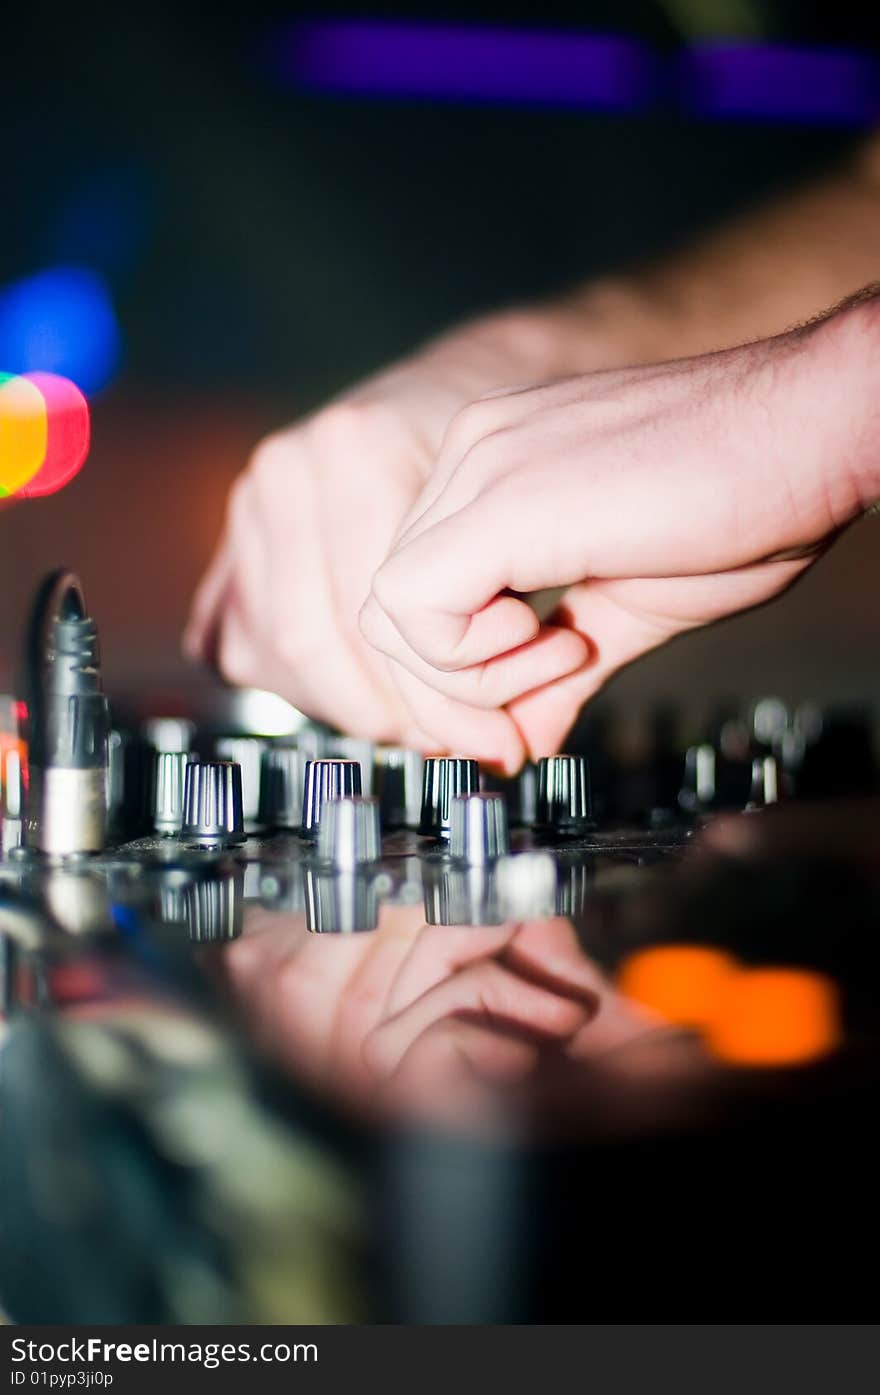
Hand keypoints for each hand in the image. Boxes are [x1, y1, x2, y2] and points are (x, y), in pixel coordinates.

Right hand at [183, 309, 594, 764]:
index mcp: (361, 451)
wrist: (473, 383)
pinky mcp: (238, 530)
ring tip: (409, 718)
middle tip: (445, 740)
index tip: (484, 737)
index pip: (373, 622)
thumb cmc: (513, 453)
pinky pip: (233, 637)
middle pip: (313, 642)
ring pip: (272, 649)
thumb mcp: (532, 524)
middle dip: (386, 712)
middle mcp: (292, 468)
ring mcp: (253, 497)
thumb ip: (519, 632)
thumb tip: (514, 746)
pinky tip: (353, 689)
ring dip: (342, 704)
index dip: (428, 699)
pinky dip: (293, 680)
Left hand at [360, 297, 879, 761]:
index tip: (515, 722)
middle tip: (520, 727)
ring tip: (567, 654)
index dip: (452, 678)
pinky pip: (416, 607)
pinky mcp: (502, 500)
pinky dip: (471, 661)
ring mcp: (480, 467)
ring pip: (390, 611)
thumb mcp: (632, 607)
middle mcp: (472, 457)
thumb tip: (523, 733)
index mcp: (495, 472)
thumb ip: (561, 668)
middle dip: (449, 695)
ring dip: (468, 678)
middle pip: (389, 608)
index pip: (416, 593)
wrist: (816, 427)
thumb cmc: (748, 499)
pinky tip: (560, 641)